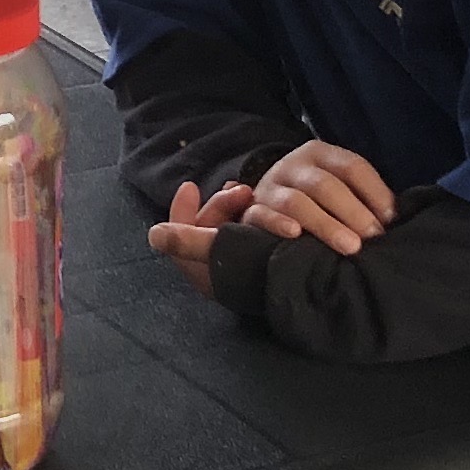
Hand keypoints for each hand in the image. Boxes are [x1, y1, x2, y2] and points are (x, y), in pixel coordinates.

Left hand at [147, 178, 258, 294]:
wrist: (315, 283)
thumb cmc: (262, 266)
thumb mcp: (221, 248)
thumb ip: (187, 241)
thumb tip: (154, 234)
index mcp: (206, 275)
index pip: (179, 241)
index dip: (181, 212)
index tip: (191, 186)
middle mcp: (221, 273)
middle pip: (207, 231)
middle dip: (219, 205)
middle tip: (241, 189)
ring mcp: (244, 267)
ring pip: (230, 228)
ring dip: (236, 207)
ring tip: (251, 192)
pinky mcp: (265, 260)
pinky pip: (250, 231)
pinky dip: (252, 215)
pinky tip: (262, 201)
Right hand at [244, 142, 396, 255]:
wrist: (266, 201)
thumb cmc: (315, 200)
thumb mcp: (338, 186)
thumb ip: (361, 196)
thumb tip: (391, 219)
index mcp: (319, 153)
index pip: (351, 166)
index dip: (374, 192)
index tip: (390, 219)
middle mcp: (293, 166)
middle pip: (325, 185)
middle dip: (353, 212)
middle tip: (373, 237)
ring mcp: (269, 187)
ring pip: (297, 202)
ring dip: (326, 224)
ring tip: (350, 247)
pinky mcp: (251, 210)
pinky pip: (261, 215)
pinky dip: (278, 224)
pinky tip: (296, 234)